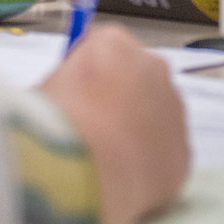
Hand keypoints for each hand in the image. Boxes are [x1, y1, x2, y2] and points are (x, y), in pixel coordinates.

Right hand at [39, 24, 190, 223]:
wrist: (84, 176)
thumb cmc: (52, 127)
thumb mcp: (40, 93)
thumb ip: (62, 86)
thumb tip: (66, 99)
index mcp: (113, 44)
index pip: (103, 47)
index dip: (86, 73)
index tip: (73, 96)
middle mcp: (153, 68)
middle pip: (136, 77)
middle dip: (118, 98)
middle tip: (91, 128)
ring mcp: (174, 110)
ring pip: (156, 115)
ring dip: (137, 130)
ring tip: (105, 159)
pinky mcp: (184, 152)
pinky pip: (165, 151)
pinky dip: (149, 162)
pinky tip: (123, 179)